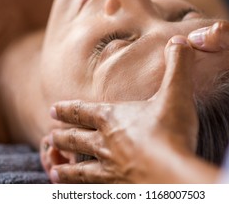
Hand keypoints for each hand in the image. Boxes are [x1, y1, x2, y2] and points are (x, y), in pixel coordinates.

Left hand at [44, 37, 216, 182]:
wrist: (171, 173)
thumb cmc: (171, 131)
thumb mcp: (176, 92)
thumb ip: (177, 65)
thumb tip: (180, 39)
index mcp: (114, 119)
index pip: (84, 111)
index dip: (68, 109)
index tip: (52, 110)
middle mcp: (105, 144)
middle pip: (78, 139)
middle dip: (63, 136)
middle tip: (48, 137)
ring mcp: (109, 169)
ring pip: (80, 168)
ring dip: (66, 168)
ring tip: (53, 169)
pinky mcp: (116, 189)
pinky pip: (92, 189)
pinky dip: (80, 189)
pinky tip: (73, 191)